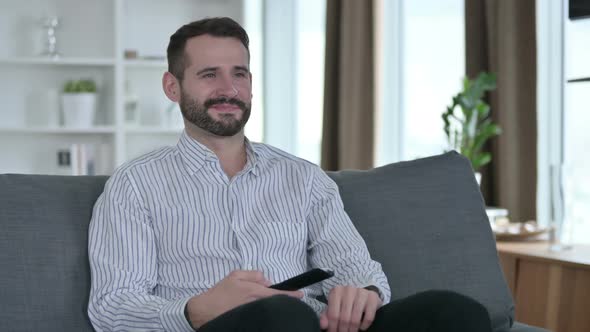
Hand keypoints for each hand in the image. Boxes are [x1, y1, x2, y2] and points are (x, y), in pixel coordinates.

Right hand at [186, 270, 302, 327]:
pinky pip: (261, 315)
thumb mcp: (235, 276)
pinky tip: (260, 310)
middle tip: (284, 298)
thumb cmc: (220, 292)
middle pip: (275, 302)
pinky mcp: (249, 320)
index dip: (291, 295)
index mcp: (254, 291)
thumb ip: (253, 274)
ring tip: (265, 303)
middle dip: (280, 300)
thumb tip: (266, 280)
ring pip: (268, 308)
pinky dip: (263, 312)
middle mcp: (256, 304)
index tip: (301, 295)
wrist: (205, 311)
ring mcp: (253, 313)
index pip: (278, 293)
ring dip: (271, 305)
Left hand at [320, 286, 381, 331]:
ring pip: (355, 318)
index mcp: (336, 291)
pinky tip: (362, 327)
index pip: (333, 314)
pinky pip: (368, 317)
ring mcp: (361, 292)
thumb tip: (324, 326)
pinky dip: (364, 325)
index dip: (333, 328)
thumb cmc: (345, 302)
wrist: (363, 294)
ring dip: (353, 329)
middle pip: (344, 318)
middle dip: (343, 330)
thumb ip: (326, 316)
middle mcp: (348, 290)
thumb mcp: (334, 307)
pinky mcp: (373, 297)